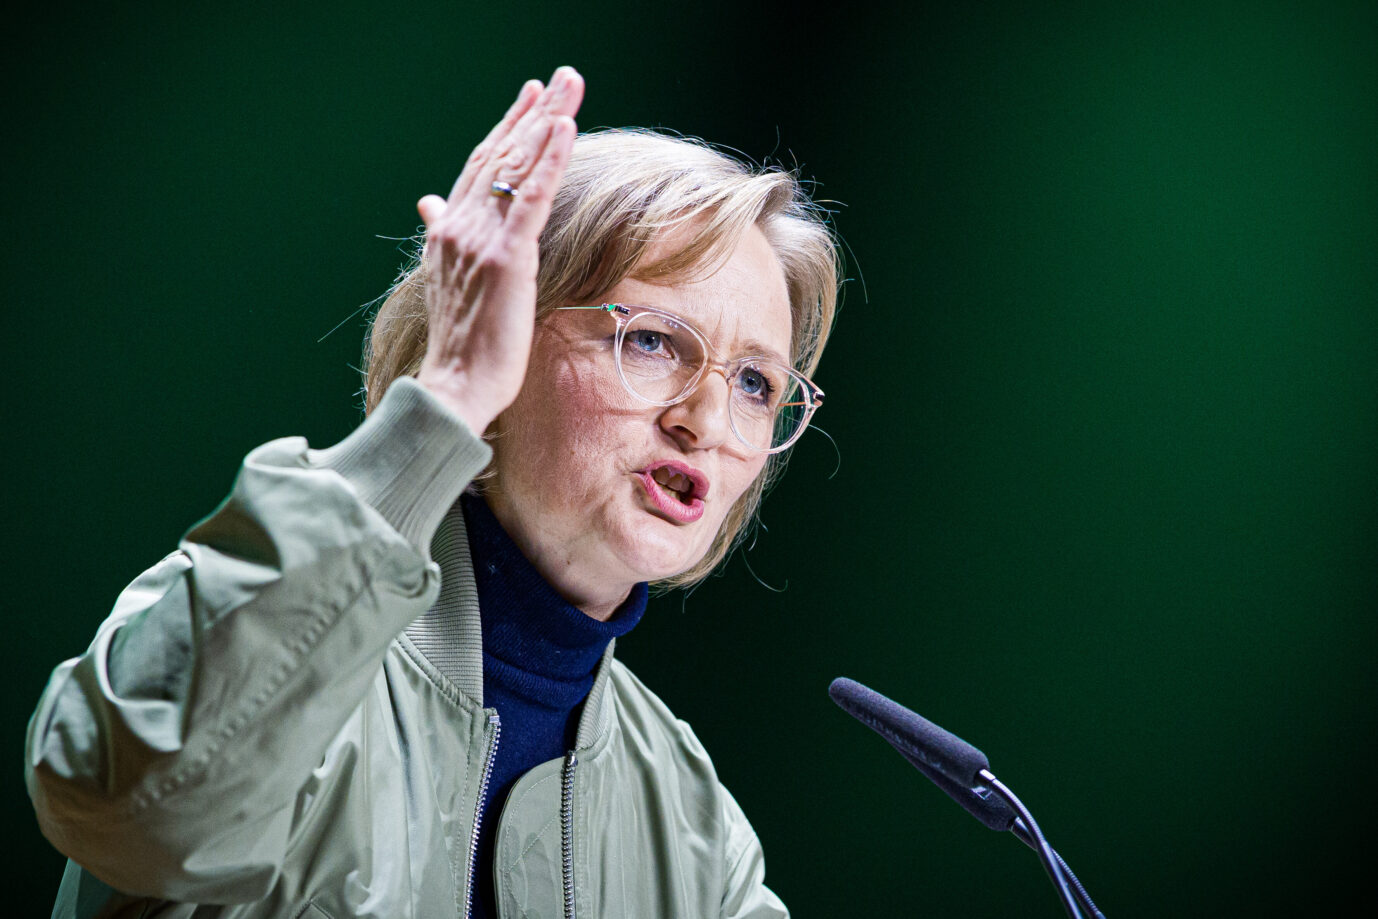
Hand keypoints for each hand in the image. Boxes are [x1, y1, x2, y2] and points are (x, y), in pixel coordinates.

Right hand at [413, 66, 584, 433]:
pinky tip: (564, 128)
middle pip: (501, 156)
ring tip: (570, 87)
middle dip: (533, 113)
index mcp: (448, 231)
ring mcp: (481, 240)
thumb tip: (427, 203)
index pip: (480, 168)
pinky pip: (531, 197)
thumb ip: (440, 235)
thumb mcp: (446, 280)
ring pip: (517, 168)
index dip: (507, 130)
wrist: (454, 385)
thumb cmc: (460, 345)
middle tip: (562, 78)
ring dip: (546, 122)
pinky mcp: (506, 257)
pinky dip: (548, 159)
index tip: (531, 99)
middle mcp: (460, 227)